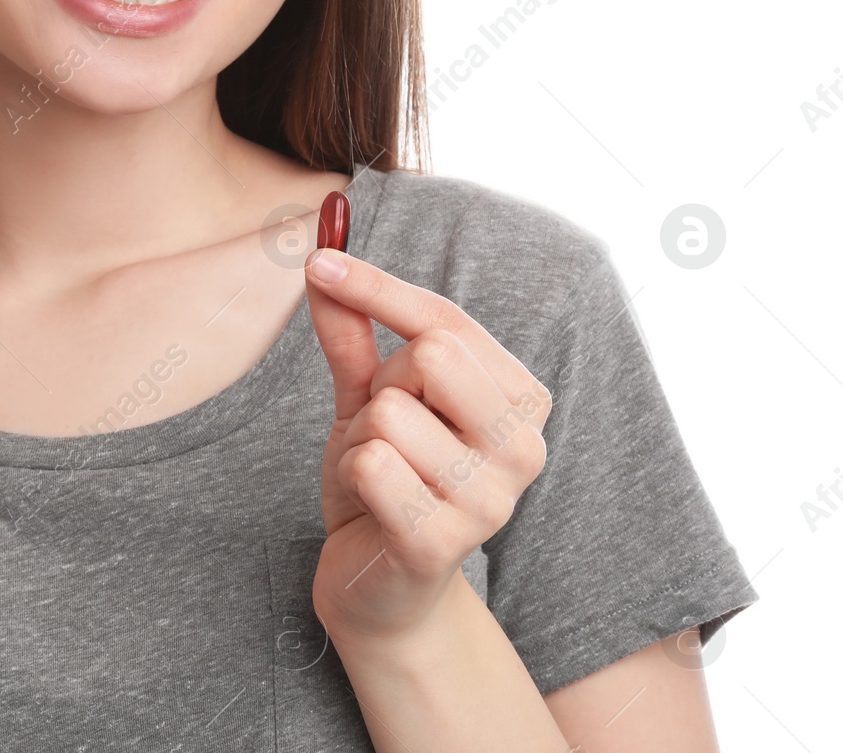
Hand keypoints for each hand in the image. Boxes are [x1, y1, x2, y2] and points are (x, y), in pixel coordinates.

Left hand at [302, 231, 550, 647]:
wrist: (376, 583)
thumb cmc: (386, 478)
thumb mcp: (368, 395)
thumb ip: (354, 331)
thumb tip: (323, 259)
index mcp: (519, 399)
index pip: (446, 320)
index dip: (377, 287)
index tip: (319, 261)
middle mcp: (524, 447)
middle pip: (429, 356)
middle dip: (382, 385)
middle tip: (381, 429)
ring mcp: (491, 501)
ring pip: (390, 414)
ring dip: (361, 439)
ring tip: (378, 474)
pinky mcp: (444, 544)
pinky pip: (373, 465)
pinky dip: (351, 475)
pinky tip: (370, 505)